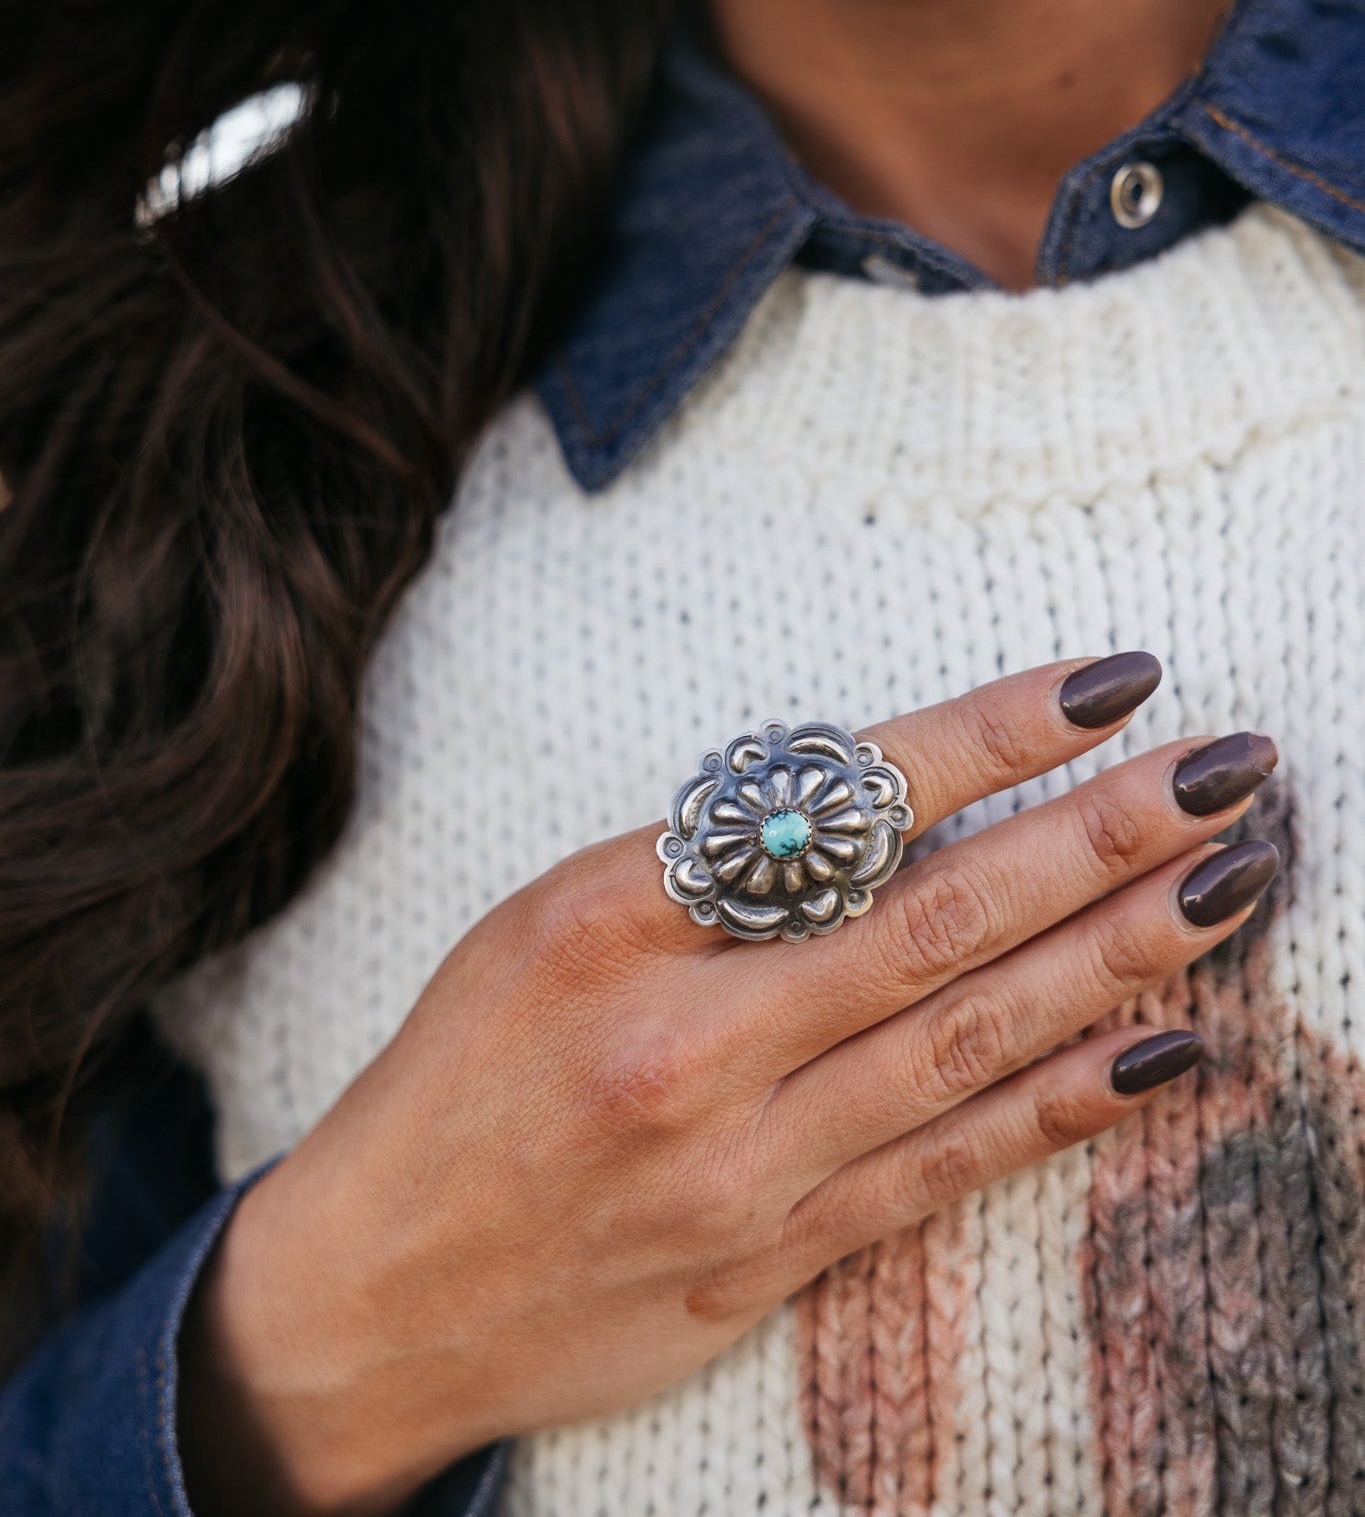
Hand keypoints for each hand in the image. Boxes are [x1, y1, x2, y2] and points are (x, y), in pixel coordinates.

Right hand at [179, 653, 1278, 1515]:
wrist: (374, 1290)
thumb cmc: (456, 1075)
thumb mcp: (540, 923)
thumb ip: (701, 869)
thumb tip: (885, 801)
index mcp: (609, 919)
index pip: (835, 806)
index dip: (988, 736)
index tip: (1109, 684)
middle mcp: (682, 1041)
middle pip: (934, 921)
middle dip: (1100, 836)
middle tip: (1230, 771)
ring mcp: (737, 1164)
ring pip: (966, 1040)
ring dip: (1116, 957)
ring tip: (1232, 883)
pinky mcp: (769, 1257)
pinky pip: (943, 1171)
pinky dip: (1060, 1106)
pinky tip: (1163, 1051)